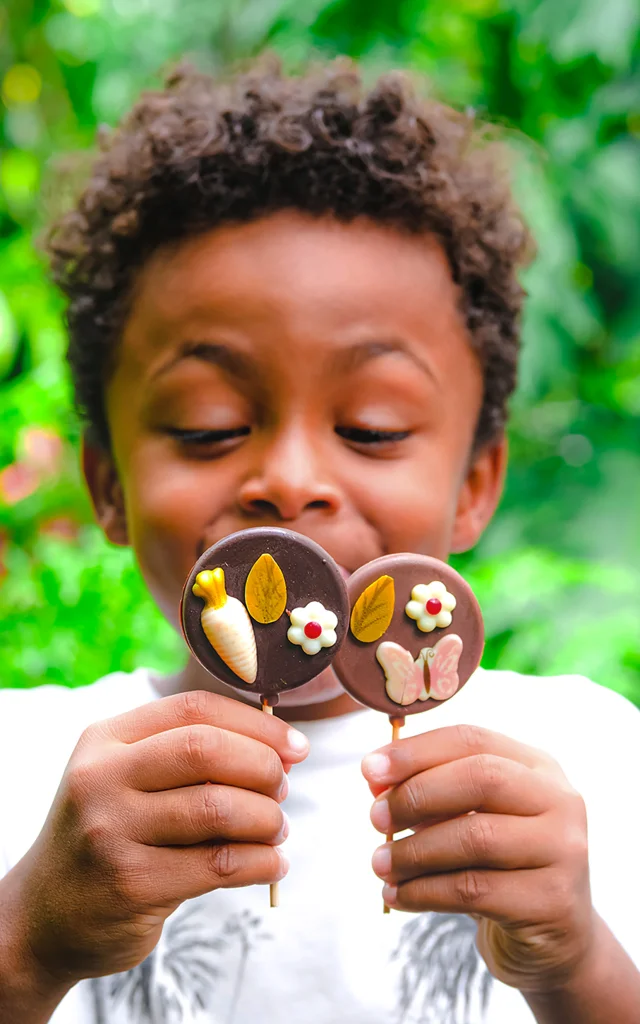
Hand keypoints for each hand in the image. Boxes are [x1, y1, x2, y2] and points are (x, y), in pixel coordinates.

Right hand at [7, 690, 308, 983]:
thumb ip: (187, 754)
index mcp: (106, 739)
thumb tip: (281, 748)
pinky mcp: (131, 884)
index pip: (194, 709)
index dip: (255, 724)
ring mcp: (111, 831)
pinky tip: (273, 863)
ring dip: (266, 819)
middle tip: (283, 789)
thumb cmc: (111, 835)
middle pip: (205, 749)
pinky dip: (261, 861)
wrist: (44, 917)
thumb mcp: (127, 778)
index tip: (295, 746)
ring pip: (217, 808)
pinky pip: (218, 864)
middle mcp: (102, 777)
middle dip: (262, 766)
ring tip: (278, 830)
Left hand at [362, 724, 592, 992]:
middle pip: (481, 779)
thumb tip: (374, 777)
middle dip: (417, 795)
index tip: (369, 768)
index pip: (473, 740)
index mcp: (538, 767)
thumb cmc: (501, 867)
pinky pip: (474, 890)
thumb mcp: (469, 820)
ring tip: (379, 863)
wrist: (556, 939)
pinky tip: (398, 896)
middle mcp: (560, 801)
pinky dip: (423, 892)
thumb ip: (428, 794)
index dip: (416, 750)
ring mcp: (563, 851)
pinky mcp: (551, 902)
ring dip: (414, 851)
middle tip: (375, 817)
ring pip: (475, 837)